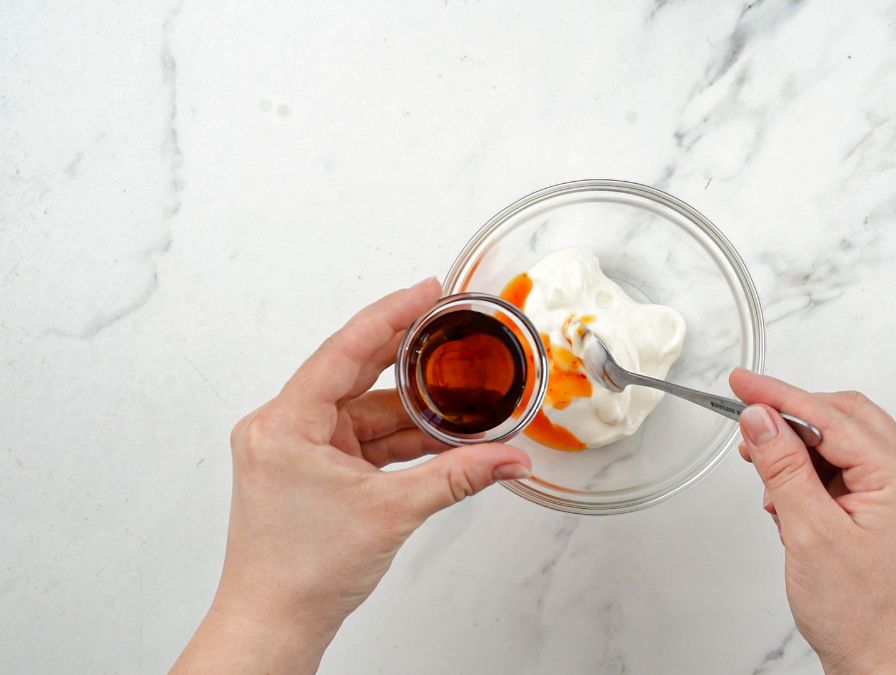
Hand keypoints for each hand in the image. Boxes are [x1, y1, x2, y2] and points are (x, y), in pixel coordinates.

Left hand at [173, 279, 531, 673]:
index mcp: (285, 424)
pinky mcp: (310, 468)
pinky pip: (361, 439)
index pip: (345, 351)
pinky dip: (399, 439)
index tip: (427, 291)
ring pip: (365, 412)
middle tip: (450, 325)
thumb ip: (458, 477)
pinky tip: (439, 437)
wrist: (274, 621)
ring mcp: (295, 448)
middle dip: (408, 356)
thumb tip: (508, 459)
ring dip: (412, 412)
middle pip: (355, 373)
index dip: (391, 315)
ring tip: (463, 403)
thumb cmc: (301, 573)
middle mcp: (283, 427)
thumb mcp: (392, 513)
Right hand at [730, 369, 895, 674]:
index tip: (742, 383)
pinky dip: (812, 475)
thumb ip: (784, 468)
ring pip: (845, 444)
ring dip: (800, 449)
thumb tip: (762, 419)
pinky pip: (847, 473)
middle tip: (747, 422)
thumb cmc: (862, 617)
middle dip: (792, 417)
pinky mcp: (889, 514)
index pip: (832, 417)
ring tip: (764, 472)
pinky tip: (787, 499)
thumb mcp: (809, 535)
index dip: (781, 396)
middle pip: (845, 419)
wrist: (886, 667)